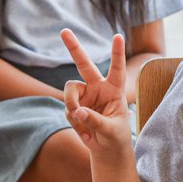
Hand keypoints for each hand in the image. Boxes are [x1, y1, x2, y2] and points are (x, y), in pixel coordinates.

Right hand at [60, 29, 131, 154]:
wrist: (106, 149)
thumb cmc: (116, 137)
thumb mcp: (111, 130)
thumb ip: (96, 120)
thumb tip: (78, 112)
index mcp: (114, 89)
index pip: (117, 69)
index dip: (117, 53)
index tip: (118, 36)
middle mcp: (97, 88)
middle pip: (84, 64)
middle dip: (74, 48)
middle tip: (64, 31)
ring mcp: (84, 96)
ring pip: (69, 91)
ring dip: (71, 104)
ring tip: (81, 121)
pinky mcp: (73, 106)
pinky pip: (67, 109)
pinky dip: (74, 122)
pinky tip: (84, 131)